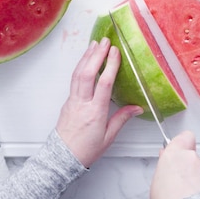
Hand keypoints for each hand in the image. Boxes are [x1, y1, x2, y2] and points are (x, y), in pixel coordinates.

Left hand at [56, 37, 142, 167]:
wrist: (63, 158)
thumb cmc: (85, 150)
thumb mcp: (108, 137)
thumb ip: (122, 119)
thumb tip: (137, 107)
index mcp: (94, 113)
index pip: (103, 84)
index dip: (110, 66)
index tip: (115, 52)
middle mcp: (82, 104)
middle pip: (87, 74)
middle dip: (96, 55)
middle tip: (104, 41)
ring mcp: (72, 101)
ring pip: (78, 74)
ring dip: (86, 57)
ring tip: (94, 44)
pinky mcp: (68, 101)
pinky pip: (74, 80)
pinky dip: (80, 66)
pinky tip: (85, 60)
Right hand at [150, 131, 199, 198]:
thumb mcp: (157, 185)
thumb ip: (164, 167)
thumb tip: (165, 158)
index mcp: (175, 156)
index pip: (184, 138)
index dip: (184, 143)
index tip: (181, 149)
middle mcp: (194, 159)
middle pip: (194, 158)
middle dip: (192, 169)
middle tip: (184, 184)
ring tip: (193, 197)